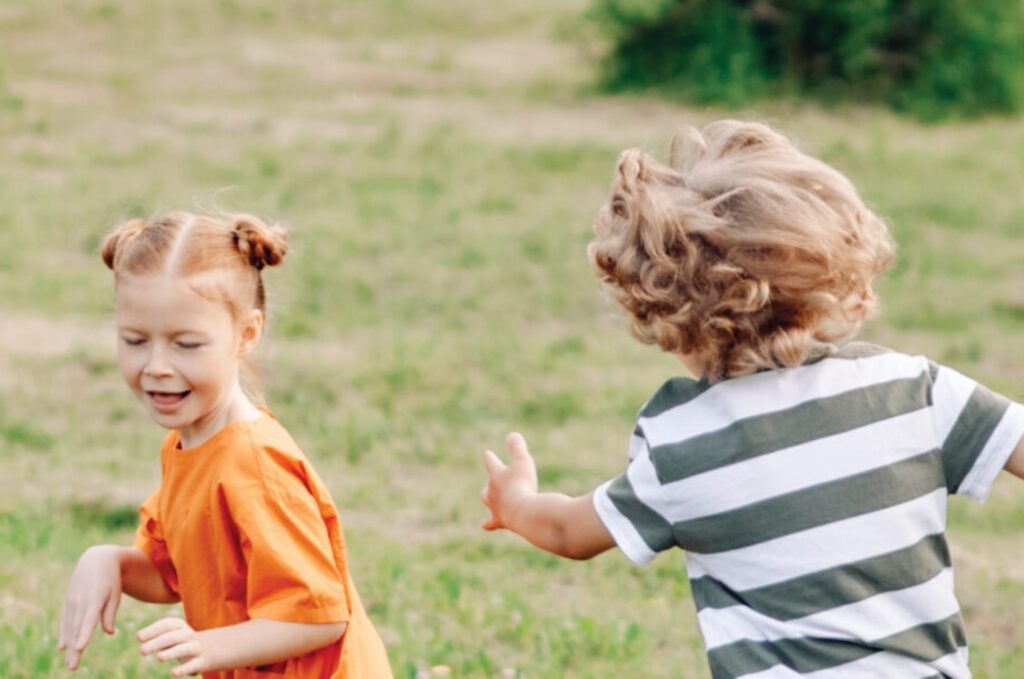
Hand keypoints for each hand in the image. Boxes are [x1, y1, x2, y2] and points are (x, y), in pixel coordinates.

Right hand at [58, 545, 122, 669]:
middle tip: (73, 667)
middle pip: (77, 629)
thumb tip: (109, 632)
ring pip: (70, 627)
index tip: (80, 648)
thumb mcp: (115, 594)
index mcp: (94, 599)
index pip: (88, 620)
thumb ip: (110, 613)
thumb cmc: (111, 579)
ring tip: (70, 662)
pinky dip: (64, 634)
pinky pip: (66, 620)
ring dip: (69, 645)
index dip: (84, 634)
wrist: (96, 560)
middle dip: (75, 649)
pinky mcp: (69, 602)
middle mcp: (80, 602)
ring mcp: (72, 602)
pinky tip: (63, 647)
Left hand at [138, 616, 209, 676]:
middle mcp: (188, 635)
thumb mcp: (169, 635)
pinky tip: (173, 673)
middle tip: (142, 650)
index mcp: (179, 626)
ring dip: (171, 653)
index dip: (153, 630)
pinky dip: (183, 669)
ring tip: (159, 658)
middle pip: (173, 637)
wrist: (208, 649)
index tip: (139, 637)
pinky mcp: (200, 662)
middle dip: (158, 642)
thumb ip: (155, 635)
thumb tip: (139, 636)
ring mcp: (196, 648)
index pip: (167, 625)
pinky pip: (192, 665)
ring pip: (184, 649)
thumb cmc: (179, 642)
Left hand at [481, 432, 538, 530]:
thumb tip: (512, 434)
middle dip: (490, 484)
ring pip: (488, 503)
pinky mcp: (500, 521)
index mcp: (497, 475)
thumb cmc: (523, 485)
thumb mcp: (523, 462)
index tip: (487, 453)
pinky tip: (485, 525)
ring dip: (490, 501)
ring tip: (490, 502)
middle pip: (487, 487)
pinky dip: (488, 523)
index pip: (491, 463)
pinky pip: (491, 523)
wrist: (523, 512)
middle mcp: (492, 492)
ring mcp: (495, 508)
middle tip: (491, 482)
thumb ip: (517, 447)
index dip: (490, 458)